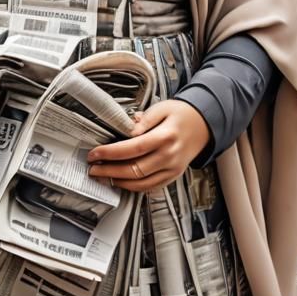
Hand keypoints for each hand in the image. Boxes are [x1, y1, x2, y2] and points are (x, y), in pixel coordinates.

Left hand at [86, 101, 210, 191]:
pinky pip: (151, 187)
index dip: (111, 153)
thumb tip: (128, 128)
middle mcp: (170, 156)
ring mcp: (172, 169)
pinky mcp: (173, 176)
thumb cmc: (182, 115)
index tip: (95, 153)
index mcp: (165, 136)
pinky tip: (120, 182)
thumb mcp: (163, 108)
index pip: (133, 148)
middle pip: (134, 169)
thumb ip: (145, 119)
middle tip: (93, 168)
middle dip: (109, 171)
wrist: (204, 126)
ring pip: (141, 183)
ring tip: (103, 176)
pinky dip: (133, 187)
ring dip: (119, 182)